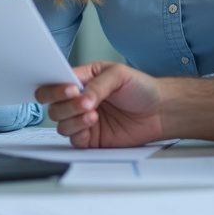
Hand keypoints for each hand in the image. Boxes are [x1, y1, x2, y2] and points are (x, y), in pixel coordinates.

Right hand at [35, 61, 163, 148]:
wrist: (160, 110)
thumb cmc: (141, 88)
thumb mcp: (119, 75)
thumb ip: (97, 86)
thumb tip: (81, 98)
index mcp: (82, 80)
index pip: (56, 82)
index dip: (56, 87)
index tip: (70, 89)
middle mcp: (79, 100)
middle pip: (53, 105)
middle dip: (64, 104)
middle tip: (82, 101)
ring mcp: (83, 119)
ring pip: (60, 123)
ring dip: (73, 118)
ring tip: (93, 113)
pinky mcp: (91, 138)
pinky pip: (73, 139)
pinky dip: (78, 132)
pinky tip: (92, 123)